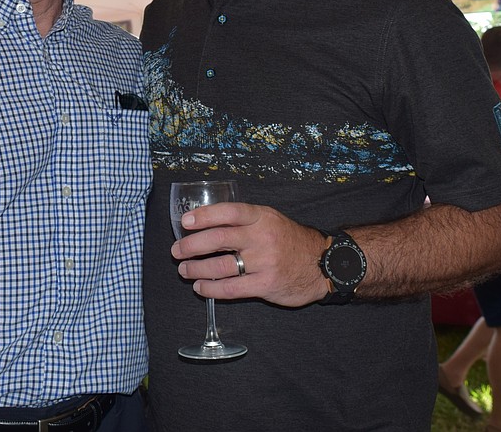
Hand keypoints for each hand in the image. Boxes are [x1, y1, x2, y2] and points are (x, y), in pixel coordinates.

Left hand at [171, 202, 328, 307]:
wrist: (323, 264)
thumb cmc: (289, 239)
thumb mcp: (270, 219)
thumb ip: (244, 219)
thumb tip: (206, 220)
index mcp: (261, 217)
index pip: (228, 212)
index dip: (203, 215)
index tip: (185, 222)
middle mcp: (261, 237)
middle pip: (218, 238)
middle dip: (191, 245)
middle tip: (176, 250)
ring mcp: (264, 262)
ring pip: (220, 266)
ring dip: (196, 269)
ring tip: (184, 270)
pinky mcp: (266, 285)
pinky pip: (231, 288)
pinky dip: (211, 289)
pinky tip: (201, 287)